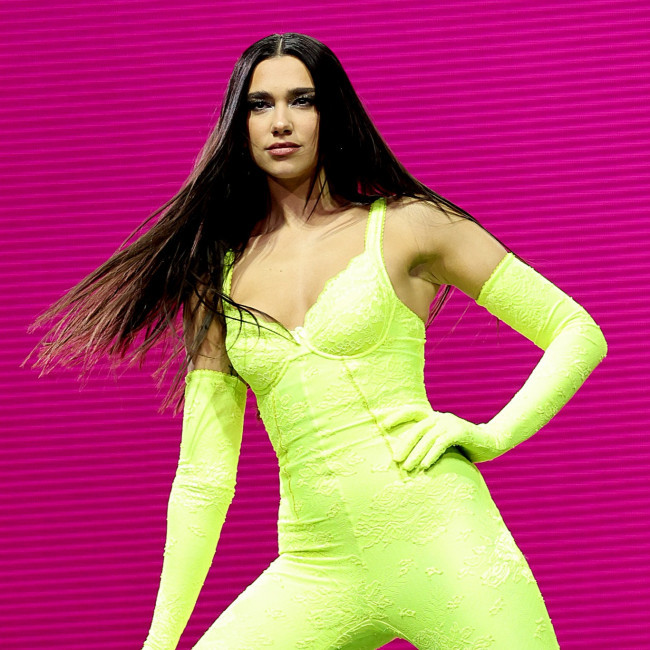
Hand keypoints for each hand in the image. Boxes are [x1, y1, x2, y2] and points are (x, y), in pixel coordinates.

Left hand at [384, 410, 501, 469]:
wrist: (492, 443)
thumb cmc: (464, 446)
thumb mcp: (443, 443)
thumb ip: (429, 443)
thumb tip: (405, 456)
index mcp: (434, 417)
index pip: (412, 411)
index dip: (397, 416)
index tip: (383, 425)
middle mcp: (440, 417)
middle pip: (417, 429)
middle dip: (404, 445)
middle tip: (395, 460)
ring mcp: (450, 423)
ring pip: (427, 438)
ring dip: (415, 454)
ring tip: (407, 468)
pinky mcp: (460, 432)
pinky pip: (441, 444)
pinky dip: (431, 455)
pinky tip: (424, 466)